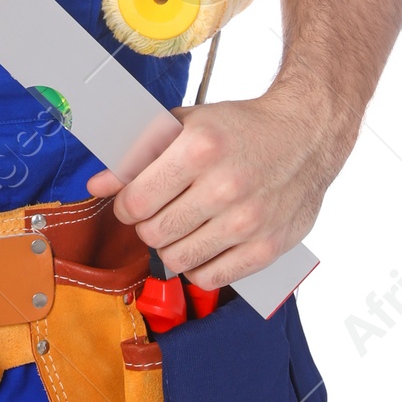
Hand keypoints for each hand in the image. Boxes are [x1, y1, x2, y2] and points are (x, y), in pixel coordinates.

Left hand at [83, 83, 348, 289]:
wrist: (304, 136)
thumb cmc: (240, 129)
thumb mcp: (185, 124)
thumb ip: (138, 154)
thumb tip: (97, 186)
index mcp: (201, 148)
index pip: (136, 200)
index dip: (125, 204)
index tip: (133, 200)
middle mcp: (226, 186)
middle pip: (153, 232)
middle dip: (147, 224)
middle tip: (159, 211)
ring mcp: (248, 221)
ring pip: (177, 259)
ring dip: (170, 246)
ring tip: (182, 226)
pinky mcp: (267, 247)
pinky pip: (210, 277)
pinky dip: (198, 266)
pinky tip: (204, 244)